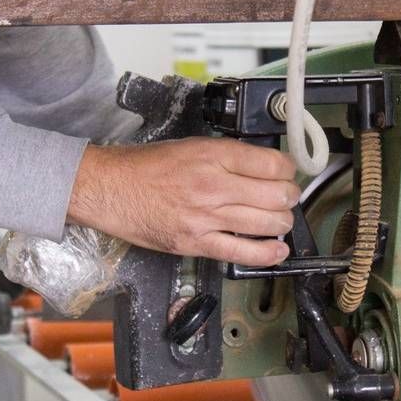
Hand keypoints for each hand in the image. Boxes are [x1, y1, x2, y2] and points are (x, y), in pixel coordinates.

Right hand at [67, 139, 298, 267]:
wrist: (111, 189)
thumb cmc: (146, 166)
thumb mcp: (191, 146)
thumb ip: (226, 156)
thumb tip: (260, 167)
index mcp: (213, 155)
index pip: (272, 163)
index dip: (288, 170)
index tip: (287, 173)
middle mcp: (214, 184)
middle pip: (276, 194)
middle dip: (289, 197)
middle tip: (287, 197)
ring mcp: (206, 216)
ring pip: (266, 223)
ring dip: (282, 223)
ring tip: (280, 220)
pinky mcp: (197, 242)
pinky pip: (241, 252)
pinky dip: (267, 254)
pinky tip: (278, 250)